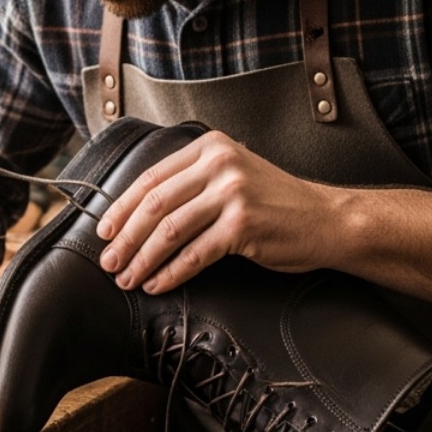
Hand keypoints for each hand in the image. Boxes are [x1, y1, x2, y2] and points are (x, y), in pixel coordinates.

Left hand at [93, 130, 330, 293]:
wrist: (326, 219)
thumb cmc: (274, 203)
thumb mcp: (232, 174)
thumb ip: (193, 181)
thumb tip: (137, 214)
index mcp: (210, 147)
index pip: (151, 178)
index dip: (122, 208)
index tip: (105, 231)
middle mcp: (219, 164)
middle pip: (155, 205)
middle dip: (125, 238)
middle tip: (109, 262)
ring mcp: (232, 193)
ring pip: (169, 231)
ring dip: (142, 259)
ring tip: (127, 279)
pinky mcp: (243, 226)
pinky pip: (194, 255)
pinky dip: (170, 273)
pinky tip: (157, 284)